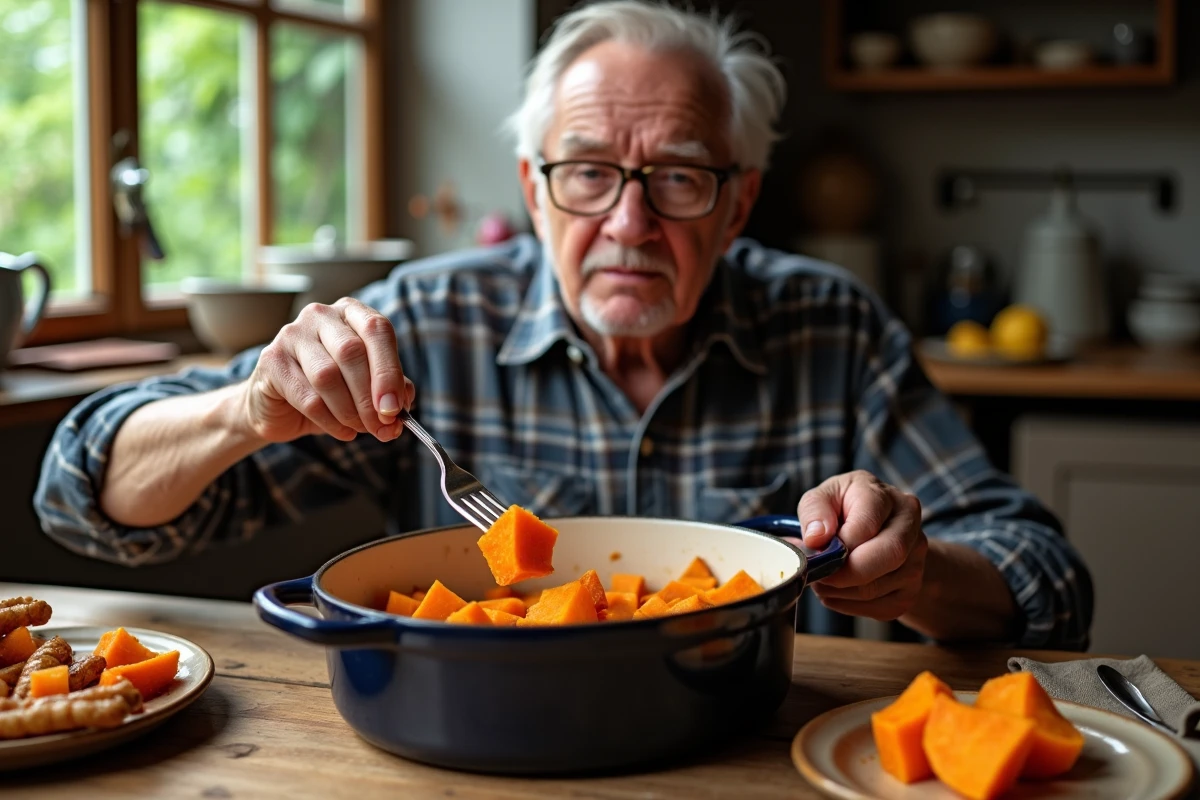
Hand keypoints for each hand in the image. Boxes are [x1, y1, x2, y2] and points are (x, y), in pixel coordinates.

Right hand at [241, 297, 414, 443]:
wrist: (280, 407)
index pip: (377, 330)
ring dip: (349, 411)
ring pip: (328, 375)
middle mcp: (321, 315)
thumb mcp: (367, 388)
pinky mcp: (271, 360)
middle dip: (370, 397)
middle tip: (382, 427)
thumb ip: (390, 391)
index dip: (389, 371)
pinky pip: (307, 397)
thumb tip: (402, 406)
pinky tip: (342, 431)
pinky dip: (330, 421)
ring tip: (359, 429)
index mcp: (352, 313)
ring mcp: (292, 334)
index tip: (395, 407)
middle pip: (352, 352)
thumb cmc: (331, 392)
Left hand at [794, 470, 926, 620]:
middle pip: (888, 556)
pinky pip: (877, 608)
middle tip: (819, 574)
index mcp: (888, 498)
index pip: (867, 525)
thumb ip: (814, 511)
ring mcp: (916, 562)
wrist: (875, 532)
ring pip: (876, 588)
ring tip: (824, 577)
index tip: (815, 550)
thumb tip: (816, 537)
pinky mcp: (909, 593)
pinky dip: (848, 604)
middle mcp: (911, 528)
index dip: (838, 545)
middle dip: (844, 573)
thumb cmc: (844, 511)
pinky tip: (838, 589)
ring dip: (839, 590)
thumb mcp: (823, 498)